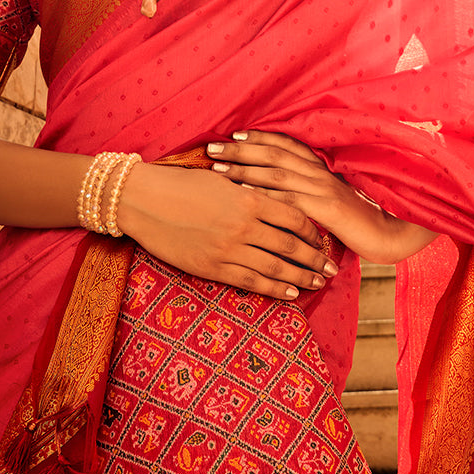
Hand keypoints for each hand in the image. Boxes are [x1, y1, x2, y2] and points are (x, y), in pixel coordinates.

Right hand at [116, 161, 336, 299]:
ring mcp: (229, 248)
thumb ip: (248, 191)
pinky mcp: (212, 267)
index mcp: (249, 198)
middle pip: (291, 246)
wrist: (142, 199)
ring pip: (276, 268)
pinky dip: (275, 289)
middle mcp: (244, 225)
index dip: (311, 231)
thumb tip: (271, 198)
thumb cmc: (179, 184)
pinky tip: (290, 293)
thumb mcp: (221, 180)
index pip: (293, 216)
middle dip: (315, 258)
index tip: (321, 238)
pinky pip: (251, 282)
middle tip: (332, 268)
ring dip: (301, 277)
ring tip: (318, 283)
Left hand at [206, 131, 436, 264]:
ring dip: (244, 170)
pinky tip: (242, 197)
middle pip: (274, 155)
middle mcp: (320, 172)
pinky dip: (262, 196)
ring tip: (218, 169)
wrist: (389, 234)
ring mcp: (323, 189)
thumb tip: (281, 189)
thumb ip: (310, 189)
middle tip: (211, 148)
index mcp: (322, 167)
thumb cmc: (358, 219)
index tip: (233, 136)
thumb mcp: (331, 198)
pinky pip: (288, 200)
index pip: (286, 145)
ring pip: (276, 174)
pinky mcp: (326, 209)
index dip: (258, 139)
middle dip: (241, 150)